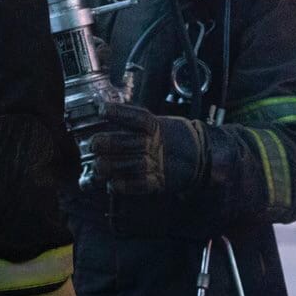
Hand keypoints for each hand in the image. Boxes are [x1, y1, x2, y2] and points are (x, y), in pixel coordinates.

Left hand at [82, 103, 207, 195]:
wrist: (202, 157)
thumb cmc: (176, 138)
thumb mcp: (162, 124)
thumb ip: (140, 124)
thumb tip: (111, 119)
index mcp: (158, 127)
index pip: (136, 117)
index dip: (118, 113)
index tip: (102, 110)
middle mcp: (157, 144)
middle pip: (128, 142)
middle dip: (106, 143)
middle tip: (93, 144)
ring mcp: (159, 164)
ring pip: (130, 165)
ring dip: (110, 167)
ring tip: (98, 167)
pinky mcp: (160, 182)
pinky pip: (139, 186)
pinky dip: (123, 186)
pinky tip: (111, 184)